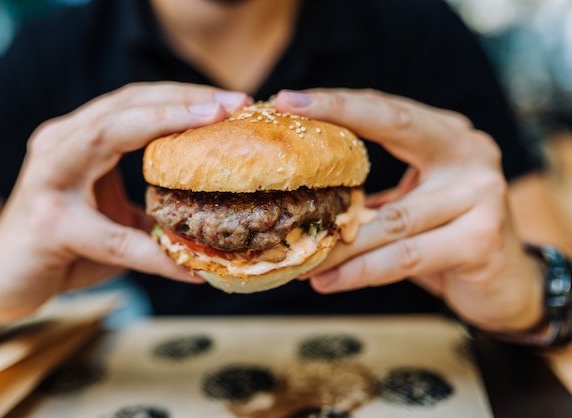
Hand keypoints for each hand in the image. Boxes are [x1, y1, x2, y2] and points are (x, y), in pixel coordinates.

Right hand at [0, 82, 251, 320]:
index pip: (134, 103)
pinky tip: (185, 265)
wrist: (4, 280)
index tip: (232, 99)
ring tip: (213, 121)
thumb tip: (213, 213)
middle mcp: (60, 145)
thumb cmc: (64, 247)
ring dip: (166, 122)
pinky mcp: (48, 224)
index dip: (183, 96)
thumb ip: (150, 205)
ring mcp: (48, 178)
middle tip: (233, 101)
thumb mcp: (113, 216)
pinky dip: (151, 250)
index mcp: (78, 139)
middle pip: (125, 103)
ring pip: (108, 133)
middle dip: (182, 97)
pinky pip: (112, 234)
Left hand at [274, 88, 542, 332]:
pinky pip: (405, 256)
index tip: (288, 100)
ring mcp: (481, 193)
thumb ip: (372, 192)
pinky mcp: (481, 238)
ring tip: (298, 255)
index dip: (337, 103)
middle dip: (333, 130)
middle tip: (279, 159)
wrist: (507, 282)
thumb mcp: (411, 203)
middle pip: (394, 130)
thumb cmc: (446, 236)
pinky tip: (329, 281)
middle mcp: (470, 152)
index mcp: (448, 136)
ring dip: (338, 240)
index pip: (387, 110)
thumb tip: (301, 194)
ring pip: (391, 216)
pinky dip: (362, 271)